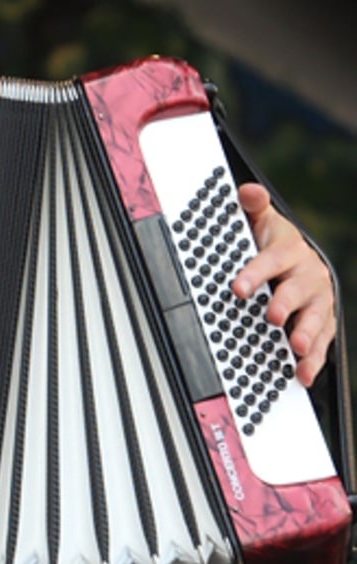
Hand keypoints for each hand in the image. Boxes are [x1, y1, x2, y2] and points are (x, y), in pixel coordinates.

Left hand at [233, 183, 334, 386]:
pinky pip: (323, 341)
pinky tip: (302, 373)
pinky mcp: (324, 321)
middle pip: (298, 289)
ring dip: (306, 333)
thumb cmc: (275, 242)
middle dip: (285, 303)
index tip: (238, 287)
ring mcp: (319, 299)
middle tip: (271, 315)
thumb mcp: (263, 220)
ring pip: (316, 317)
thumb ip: (254, 207)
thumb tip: (248, 190)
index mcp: (290, 250)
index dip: (256, 273)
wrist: (301, 259)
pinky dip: (314, 359)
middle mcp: (309, 274)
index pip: (272, 260)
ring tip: (297, 347)